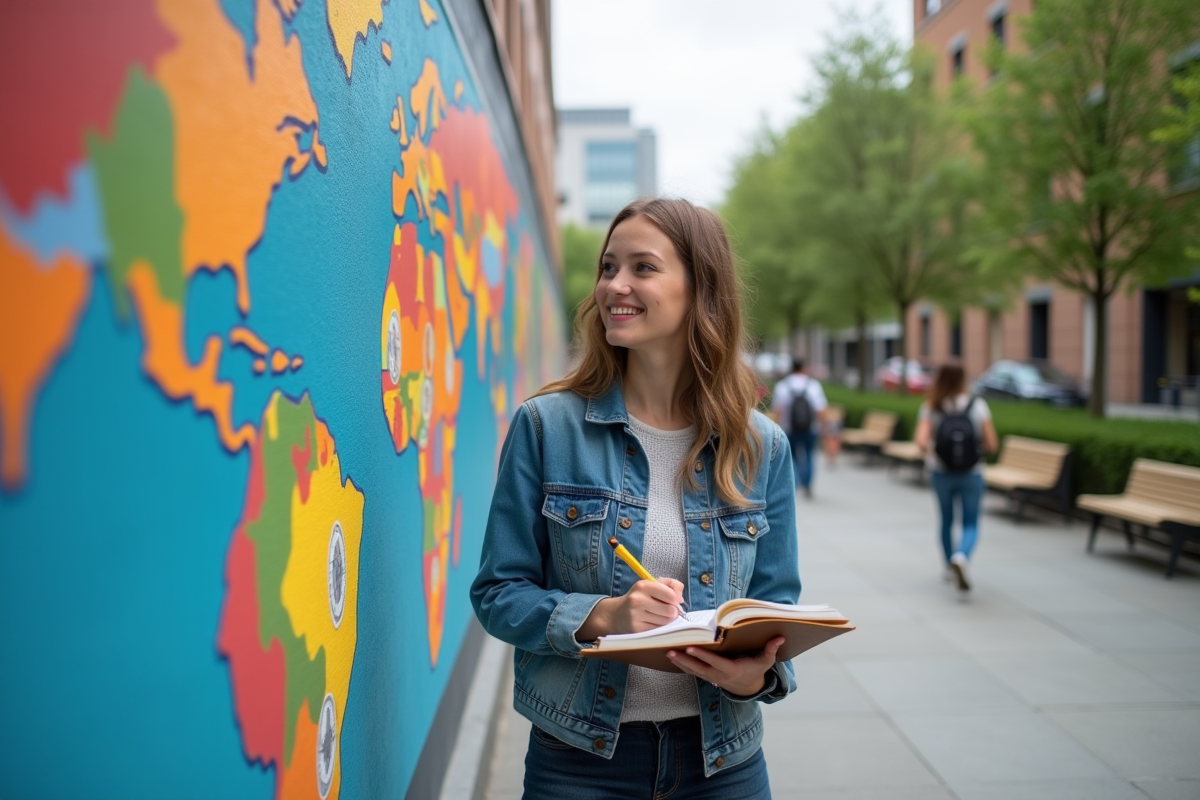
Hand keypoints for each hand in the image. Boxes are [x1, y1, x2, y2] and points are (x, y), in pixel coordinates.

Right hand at [611, 578, 684, 632]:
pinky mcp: (636, 629)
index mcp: (643, 586)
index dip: (675, 600)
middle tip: (666, 611)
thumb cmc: (640, 598)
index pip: (671, 595)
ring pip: (666, 622)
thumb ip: (671, 585)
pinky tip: (652, 623)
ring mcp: (635, 616)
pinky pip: (658, 630)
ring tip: (658, 616)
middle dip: (672, 612)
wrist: (617, 614)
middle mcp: (637, 600)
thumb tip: (680, 599)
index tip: (672, 601)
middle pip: (671, 611)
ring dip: (666, 621)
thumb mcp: (653, 585)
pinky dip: (659, 628)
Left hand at [666, 636, 784, 695]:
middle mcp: (719, 675)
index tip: (690, 648)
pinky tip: (672, 658)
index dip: (702, 656)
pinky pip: (693, 672)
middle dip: (685, 660)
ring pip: (693, 671)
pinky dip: (682, 666)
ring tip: (667, 653)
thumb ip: (771, 650)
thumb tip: (780, 637)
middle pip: (699, 668)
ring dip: (680, 663)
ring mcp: (712, 678)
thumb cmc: (756, 671)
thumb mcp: (765, 662)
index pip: (714, 662)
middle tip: (671, 650)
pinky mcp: (707, 677)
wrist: (749, 688)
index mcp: (732, 670)